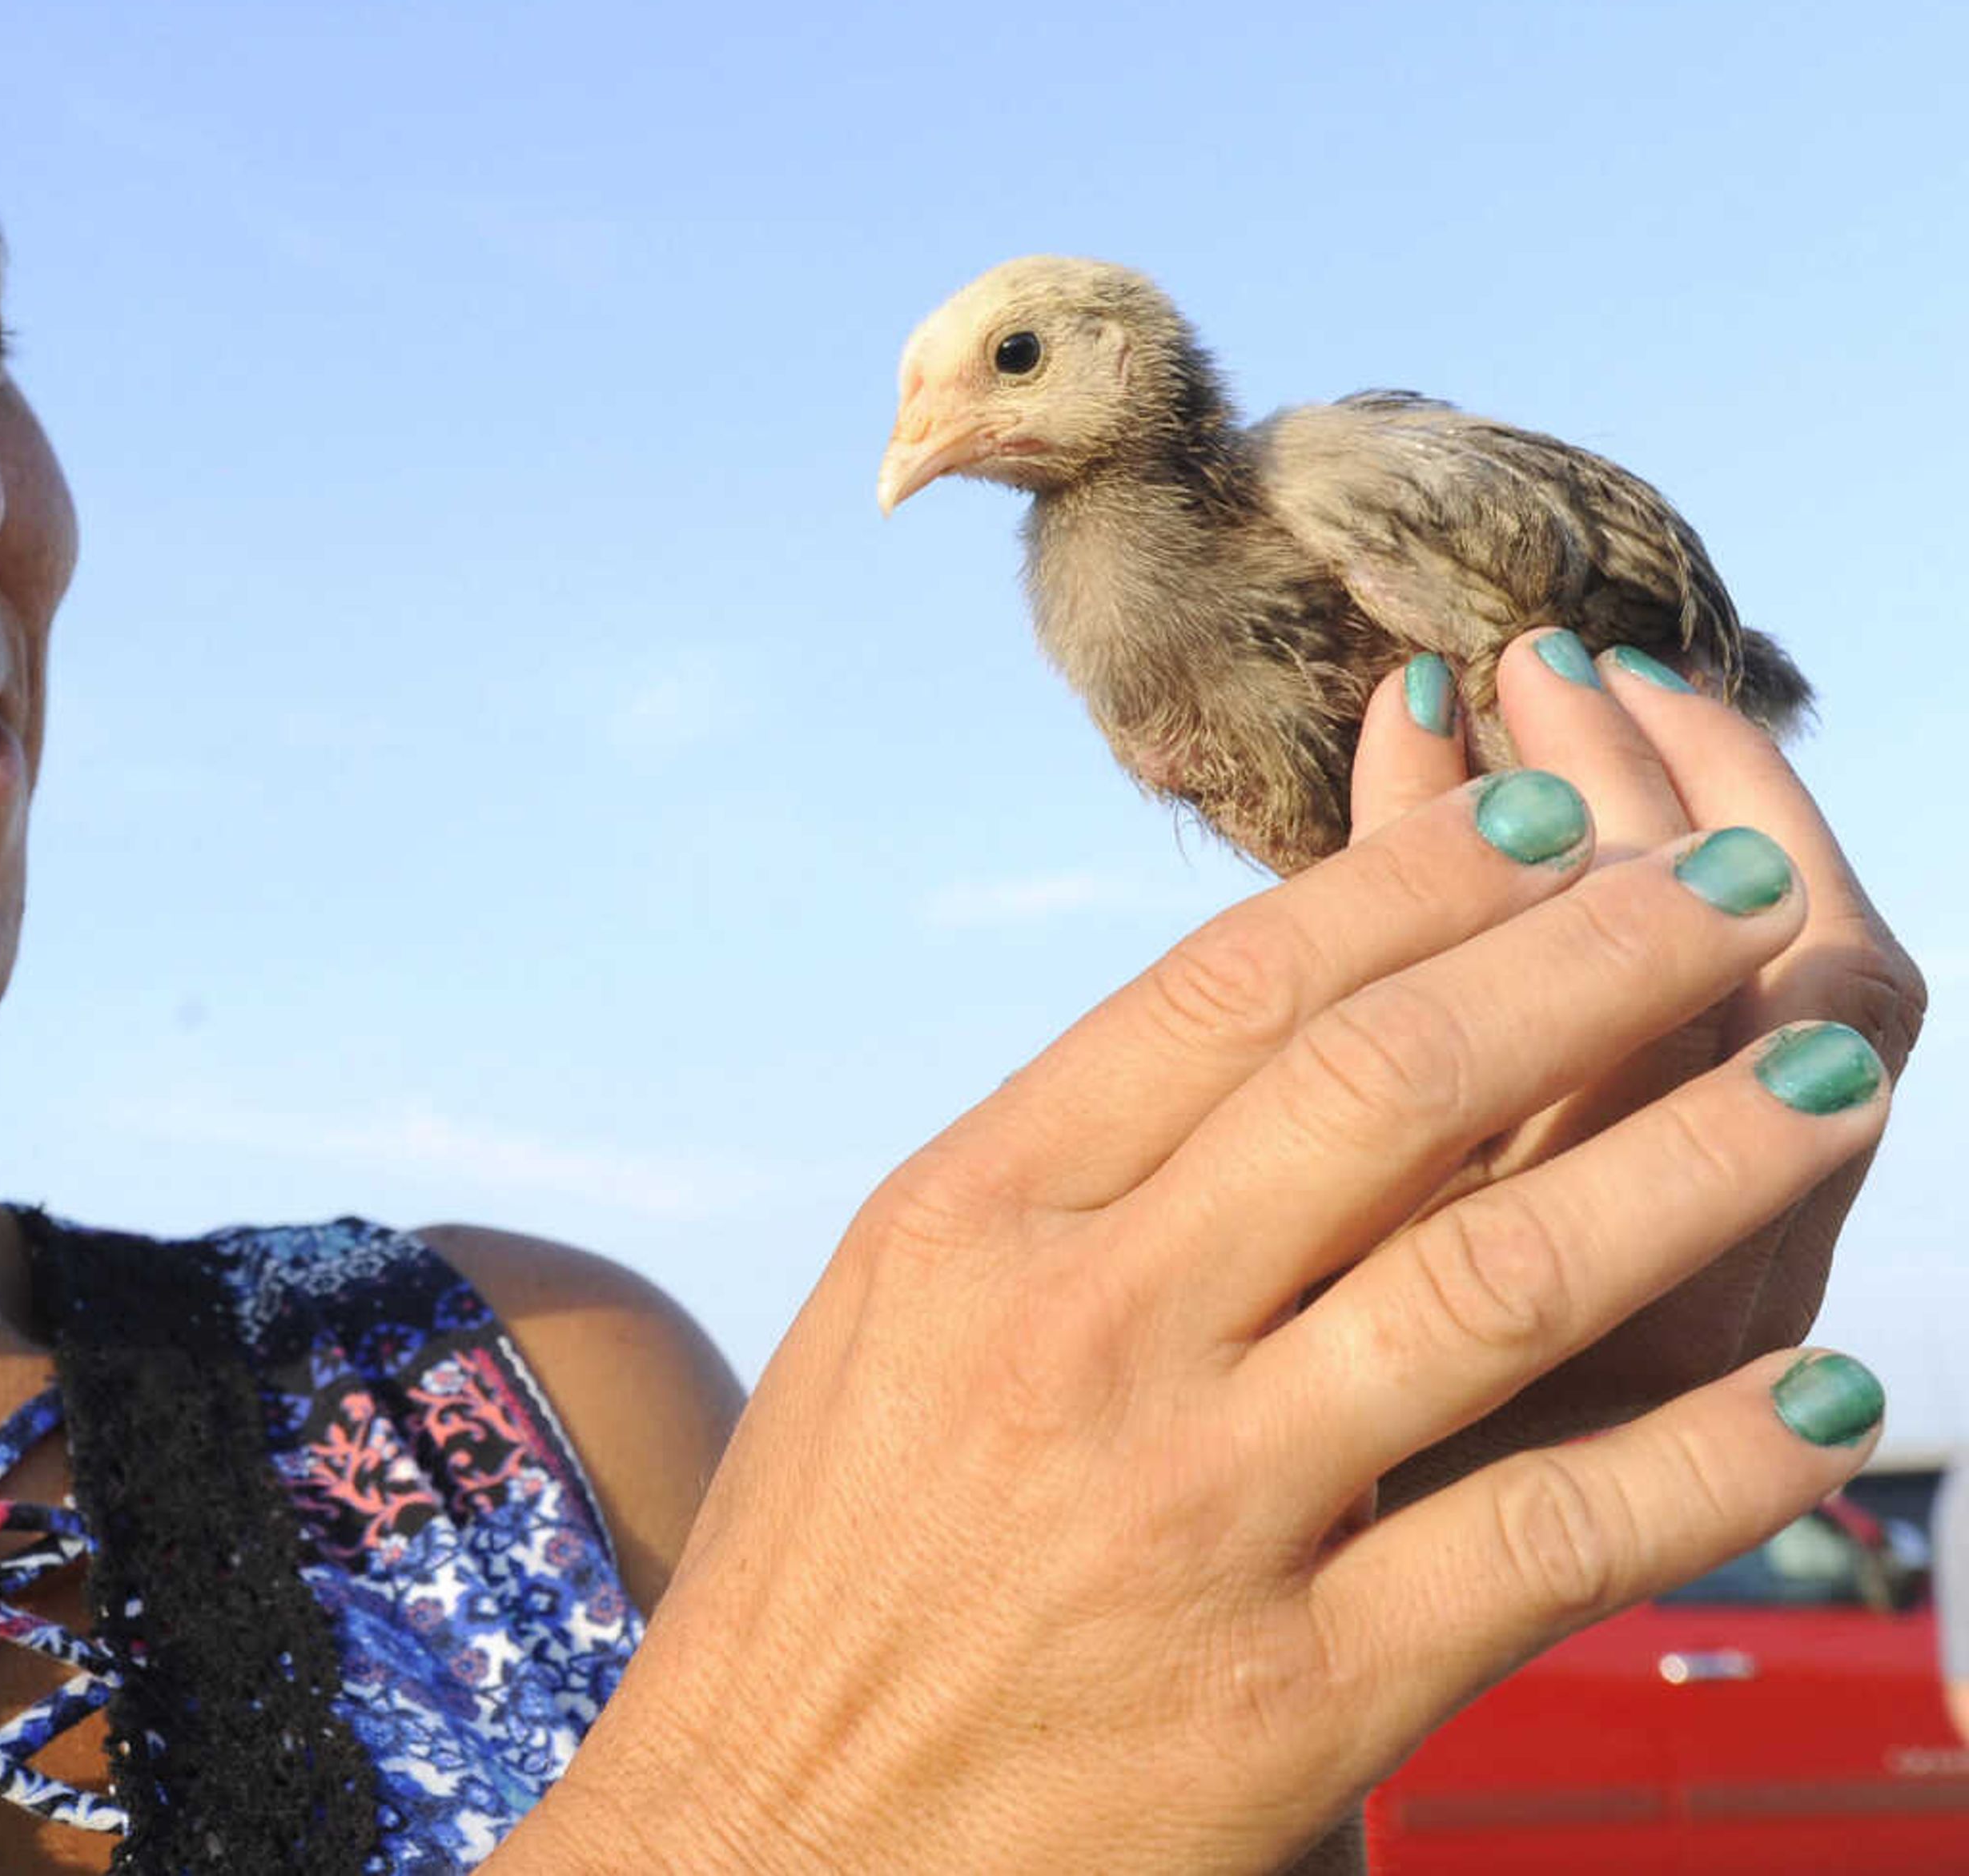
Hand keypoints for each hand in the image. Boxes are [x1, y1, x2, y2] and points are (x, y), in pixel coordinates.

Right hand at [509, 687, 1898, 1874]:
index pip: (1233, 992)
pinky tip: (1829, 1401)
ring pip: (1498, 1280)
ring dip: (1699, 1162)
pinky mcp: (1292, 1697)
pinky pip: (1548, 1538)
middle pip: (1386, 1092)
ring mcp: (1193, 1511)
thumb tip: (1286, 1015)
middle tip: (1741, 890)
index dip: (1424, 888)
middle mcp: (1081, 1332)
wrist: (764, 1840)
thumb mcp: (899, 1313)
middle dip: (1598, 965)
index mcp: (974, 1215)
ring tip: (1832, 1077)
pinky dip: (1712, 1460)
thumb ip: (1074, 1175)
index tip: (1562, 822)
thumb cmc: (835, 1558)